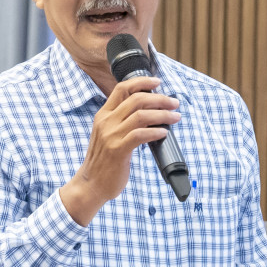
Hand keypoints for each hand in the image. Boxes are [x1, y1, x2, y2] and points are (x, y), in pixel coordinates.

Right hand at [59, 76, 179, 225]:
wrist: (91, 184)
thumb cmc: (104, 161)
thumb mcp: (108, 135)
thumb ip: (122, 122)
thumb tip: (150, 112)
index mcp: (103, 115)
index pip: (122, 88)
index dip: (141, 82)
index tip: (157, 82)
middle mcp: (106, 122)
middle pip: (136, 99)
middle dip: (160, 99)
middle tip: (174, 104)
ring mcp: (111, 135)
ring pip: (141, 115)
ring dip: (163, 115)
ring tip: (175, 118)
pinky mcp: (118, 150)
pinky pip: (140, 135)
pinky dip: (155, 131)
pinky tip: (164, 133)